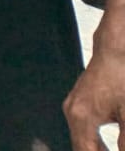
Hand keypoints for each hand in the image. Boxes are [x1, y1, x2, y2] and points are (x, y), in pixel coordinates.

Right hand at [66, 24, 124, 149]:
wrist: (116, 50)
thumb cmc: (122, 76)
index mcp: (81, 116)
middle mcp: (72, 111)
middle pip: (81, 148)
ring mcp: (73, 106)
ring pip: (82, 140)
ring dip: (97, 150)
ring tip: (114, 150)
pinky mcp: (79, 102)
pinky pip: (84, 130)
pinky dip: (96, 141)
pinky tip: (108, 146)